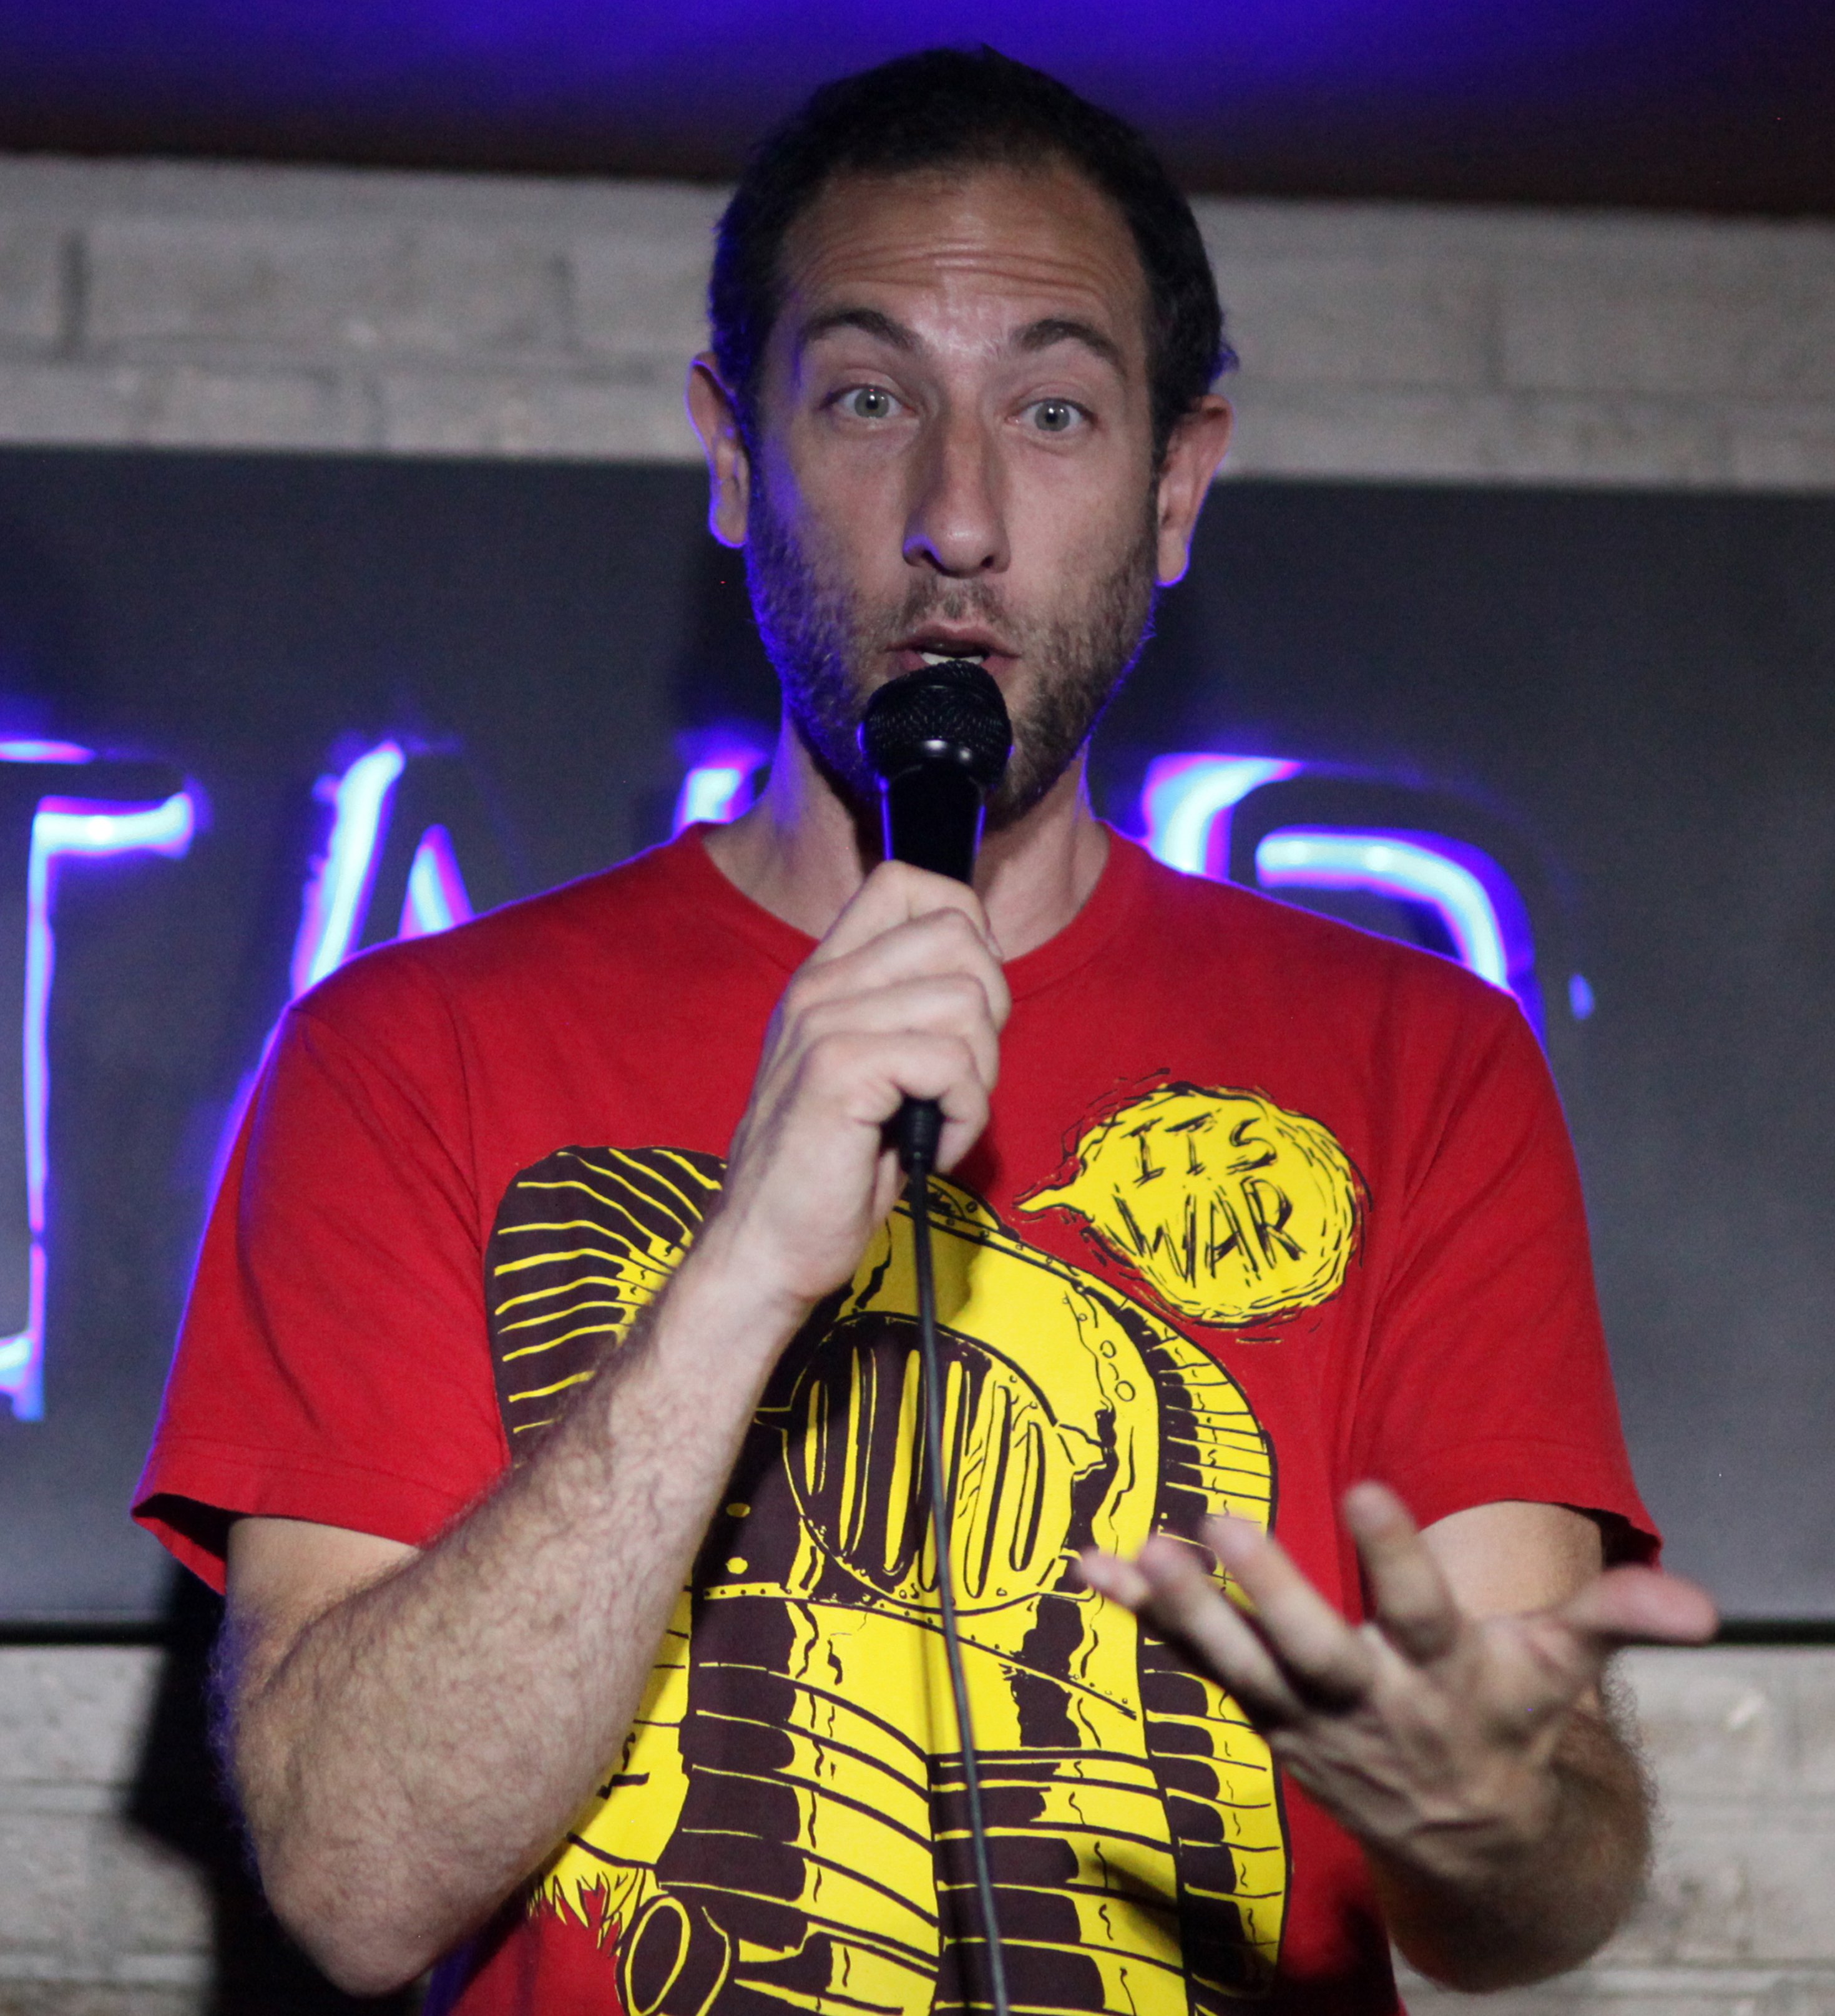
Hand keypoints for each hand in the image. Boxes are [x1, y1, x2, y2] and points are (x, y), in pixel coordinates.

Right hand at [703, 859, 1009, 1320]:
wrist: (765, 1246)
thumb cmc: (830, 1170)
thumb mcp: (869, 1069)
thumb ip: (907, 1010)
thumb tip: (985, 973)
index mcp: (827, 976)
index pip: (907, 883)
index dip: (966, 929)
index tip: (962, 1005)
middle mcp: (821, 985)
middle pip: (958, 934)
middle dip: (989, 1012)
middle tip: (956, 1077)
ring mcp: (824, 1022)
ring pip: (968, 1003)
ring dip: (978, 1076)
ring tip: (937, 1118)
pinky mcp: (838, 1070)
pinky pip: (953, 1063)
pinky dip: (962, 1115)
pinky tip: (928, 1144)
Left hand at [1079, 1481, 1716, 1886]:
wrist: (1465, 1838)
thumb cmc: (1506, 1719)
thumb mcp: (1561, 1670)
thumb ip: (1614, 1622)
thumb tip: (1700, 1606)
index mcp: (1445, 1676)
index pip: (1421, 1611)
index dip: (1395, 1555)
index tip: (1362, 1487)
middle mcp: (1368, 1700)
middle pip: (1314, 1648)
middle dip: (1269, 1593)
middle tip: (1219, 1525)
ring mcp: (1305, 1717)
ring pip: (1239, 1665)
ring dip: (1186, 1613)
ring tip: (1136, 1554)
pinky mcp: (1262, 1715)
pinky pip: (1195, 1665)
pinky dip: (1143, 1619)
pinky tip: (1089, 1566)